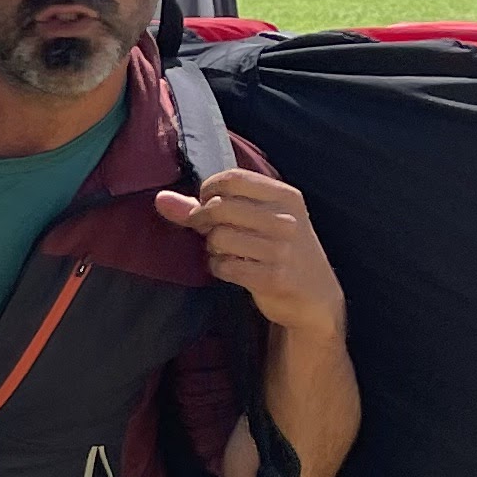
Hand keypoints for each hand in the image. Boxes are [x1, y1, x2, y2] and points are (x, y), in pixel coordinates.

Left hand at [154, 170, 345, 334]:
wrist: (314, 297)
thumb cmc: (278, 250)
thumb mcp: (256, 220)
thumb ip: (207, 206)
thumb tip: (161, 199)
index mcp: (286, 196)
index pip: (232, 179)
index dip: (208, 190)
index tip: (207, 203)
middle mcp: (286, 219)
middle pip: (220, 207)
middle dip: (203, 220)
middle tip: (210, 231)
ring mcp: (281, 249)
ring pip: (219, 237)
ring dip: (212, 247)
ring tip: (227, 251)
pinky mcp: (273, 277)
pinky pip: (224, 266)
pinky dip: (219, 267)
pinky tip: (232, 268)